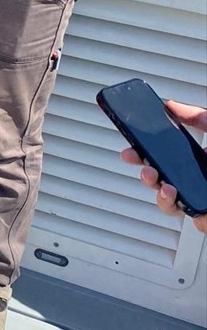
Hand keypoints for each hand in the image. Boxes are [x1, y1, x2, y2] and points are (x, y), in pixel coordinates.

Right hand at [120, 101, 206, 232]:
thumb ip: (197, 117)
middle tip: (146, 169)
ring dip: (164, 199)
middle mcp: (200, 182)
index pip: (163, 159)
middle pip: (161, 184)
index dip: (141, 155)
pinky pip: (201, 223)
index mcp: (198, 161)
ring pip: (174, 208)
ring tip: (168, 187)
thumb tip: (170, 105)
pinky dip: (198, 216)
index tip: (130, 150)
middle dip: (146, 178)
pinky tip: (199, 207)